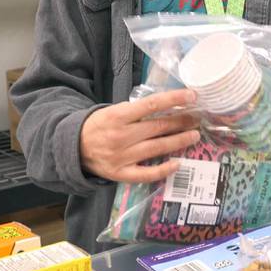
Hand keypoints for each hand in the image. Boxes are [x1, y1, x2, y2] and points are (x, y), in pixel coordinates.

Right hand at [80, 89, 200, 183]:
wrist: (73, 147)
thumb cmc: (98, 125)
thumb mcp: (113, 110)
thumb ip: (137, 110)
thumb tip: (169, 105)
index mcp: (118, 116)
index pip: (152, 105)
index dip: (174, 100)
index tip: (192, 96)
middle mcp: (120, 136)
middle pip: (158, 127)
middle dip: (182, 121)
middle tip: (197, 118)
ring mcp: (121, 157)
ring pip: (156, 148)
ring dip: (179, 141)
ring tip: (194, 135)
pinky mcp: (120, 174)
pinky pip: (146, 173)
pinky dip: (163, 169)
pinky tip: (178, 163)